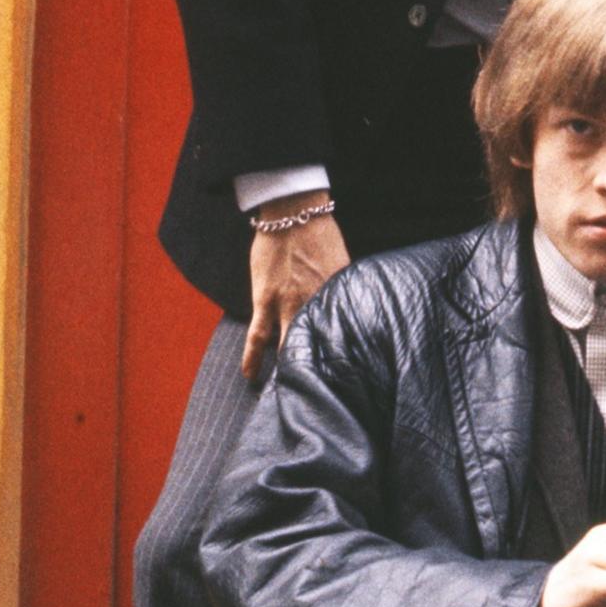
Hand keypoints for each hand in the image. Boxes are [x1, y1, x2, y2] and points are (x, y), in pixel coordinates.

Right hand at [242, 194, 350, 379]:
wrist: (293, 211)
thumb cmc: (320, 234)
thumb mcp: (343, 264)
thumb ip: (345, 290)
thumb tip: (354, 308)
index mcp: (338, 296)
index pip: (345, 335)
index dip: (347, 359)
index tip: (351, 380)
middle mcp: (317, 304)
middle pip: (319, 346)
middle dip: (320, 372)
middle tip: (322, 395)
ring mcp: (289, 304)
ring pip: (290, 346)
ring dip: (289, 370)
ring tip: (289, 393)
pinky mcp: (265, 300)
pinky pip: (257, 336)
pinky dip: (253, 358)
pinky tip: (251, 376)